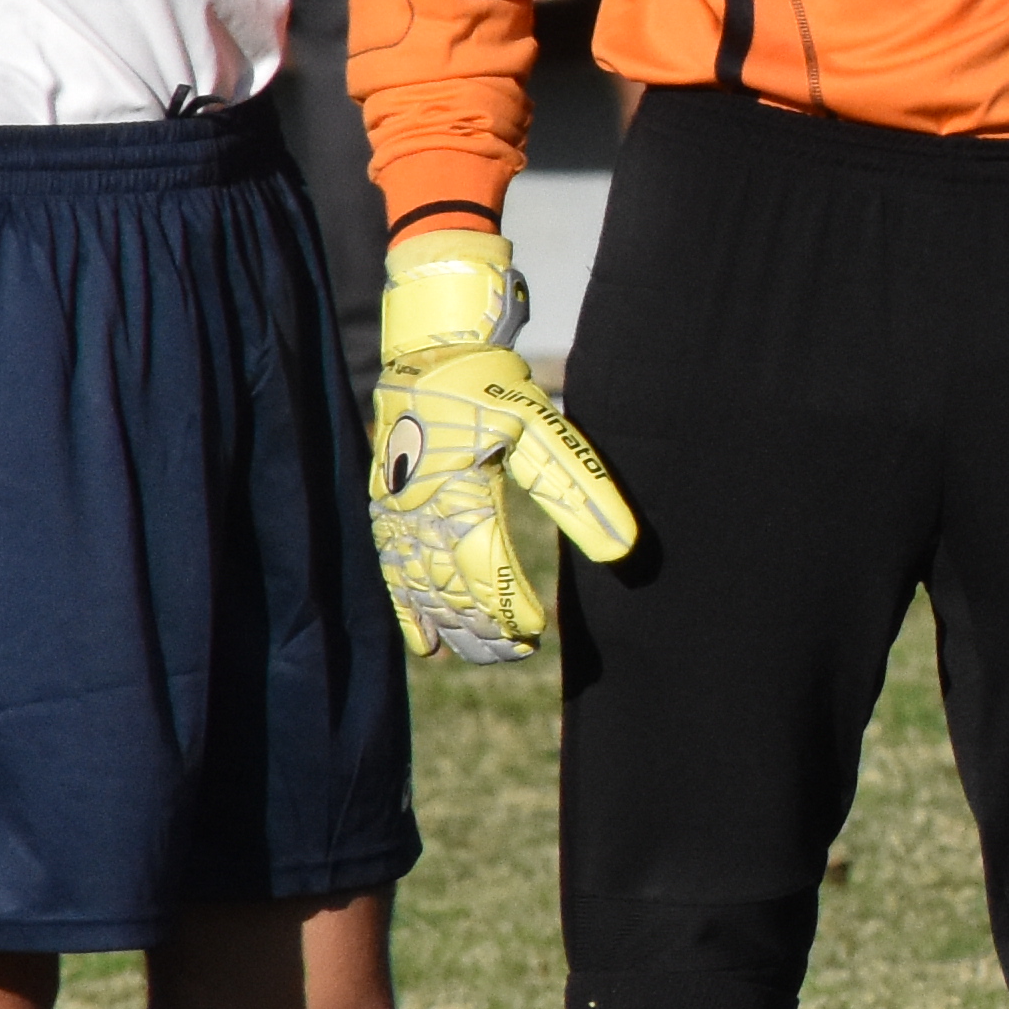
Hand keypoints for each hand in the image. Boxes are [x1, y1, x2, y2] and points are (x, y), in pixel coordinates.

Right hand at [369, 233, 638, 661]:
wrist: (429, 353)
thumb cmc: (494, 387)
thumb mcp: (546, 430)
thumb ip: (582, 492)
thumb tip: (624, 551)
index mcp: (460, 487)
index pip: (484, 564)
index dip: (508, 604)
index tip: (540, 630)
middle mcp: (419, 506)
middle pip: (449, 587)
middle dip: (483, 627)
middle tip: (520, 653)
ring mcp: (395, 511)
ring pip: (420, 588)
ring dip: (452, 629)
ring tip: (486, 656)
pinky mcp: (385, 510)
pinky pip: (393, 571)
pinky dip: (408, 612)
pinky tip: (425, 646)